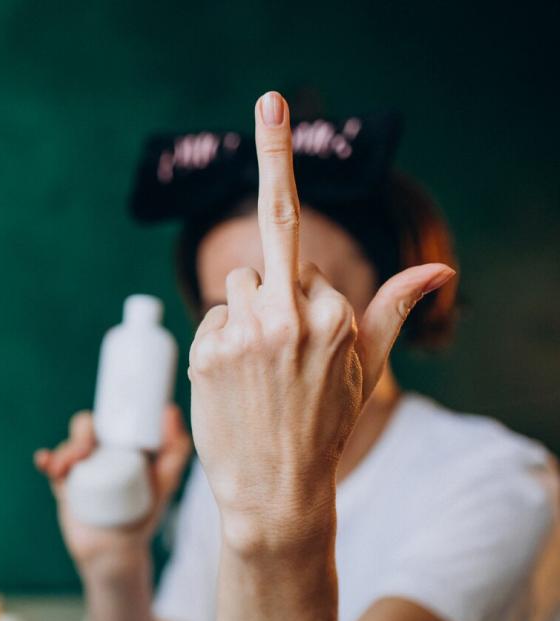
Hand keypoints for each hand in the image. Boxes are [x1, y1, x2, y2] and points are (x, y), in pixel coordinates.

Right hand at [34, 406, 191, 575]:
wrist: (118, 552)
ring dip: (63, 452)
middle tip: (84, 452)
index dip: (103, 416)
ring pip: (66, 447)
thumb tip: (170, 411)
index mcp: (121, 447)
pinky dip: (45, 459)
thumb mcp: (166, 482)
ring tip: (64, 470)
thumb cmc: (144, 514)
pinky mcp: (63, 484)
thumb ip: (177, 450)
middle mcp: (99, 453)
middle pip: (84, 429)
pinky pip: (49, 466)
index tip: (103, 430)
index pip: (109, 420)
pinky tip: (44, 460)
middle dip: (79, 435)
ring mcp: (79, 468)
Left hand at [188, 92, 454, 553]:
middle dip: (268, 293)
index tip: (269, 101)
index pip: (295, 238)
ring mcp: (243, 334)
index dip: (281, 203)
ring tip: (257, 372)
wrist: (275, 491)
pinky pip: (209, 318)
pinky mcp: (206, 352)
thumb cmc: (324, 424)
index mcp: (332, 312)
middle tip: (278, 352)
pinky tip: (233, 382)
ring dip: (241, 318)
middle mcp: (288, 315)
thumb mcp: (365, 367)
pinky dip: (217, 341)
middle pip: (262, 260)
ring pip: (232, 289)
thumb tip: (442, 270)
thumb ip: (393, 309)